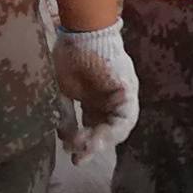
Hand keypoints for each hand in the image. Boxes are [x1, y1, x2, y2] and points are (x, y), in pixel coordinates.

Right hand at [54, 21, 140, 160]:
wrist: (82, 33)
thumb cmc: (70, 56)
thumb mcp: (63, 90)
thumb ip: (65, 113)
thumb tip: (65, 137)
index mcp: (95, 99)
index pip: (93, 127)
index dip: (83, 142)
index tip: (71, 154)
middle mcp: (111, 101)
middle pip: (106, 131)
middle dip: (93, 147)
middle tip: (78, 159)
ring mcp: (122, 97)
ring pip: (118, 128)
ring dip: (103, 141)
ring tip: (88, 149)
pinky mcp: (129, 92)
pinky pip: (125, 117)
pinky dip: (113, 130)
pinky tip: (98, 137)